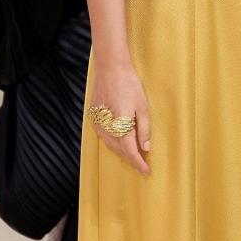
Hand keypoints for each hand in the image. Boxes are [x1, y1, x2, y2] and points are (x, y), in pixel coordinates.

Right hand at [88, 60, 150, 175]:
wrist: (110, 68)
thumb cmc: (129, 85)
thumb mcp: (143, 107)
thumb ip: (144, 129)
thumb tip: (145, 148)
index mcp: (120, 124)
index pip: (130, 152)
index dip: (139, 163)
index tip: (147, 172)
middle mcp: (106, 127)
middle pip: (119, 151)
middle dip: (131, 160)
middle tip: (143, 167)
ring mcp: (97, 122)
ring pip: (110, 145)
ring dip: (122, 153)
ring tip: (134, 158)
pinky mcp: (93, 117)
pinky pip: (104, 137)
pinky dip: (113, 143)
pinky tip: (120, 144)